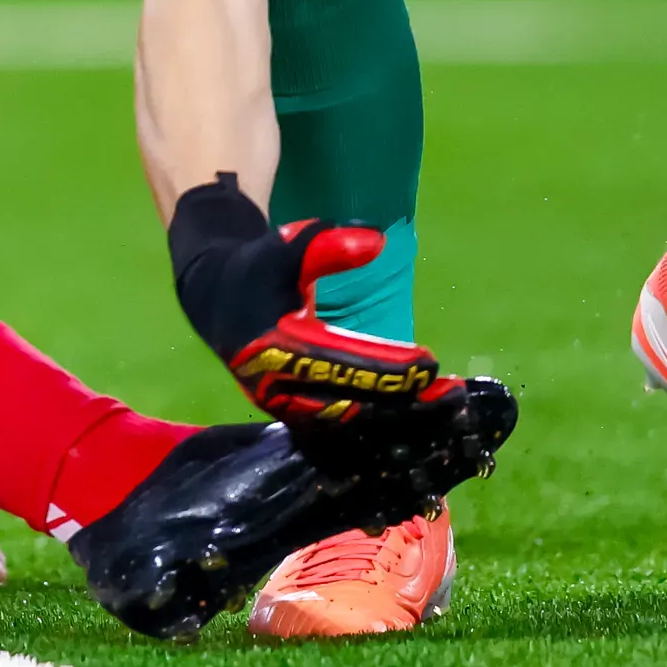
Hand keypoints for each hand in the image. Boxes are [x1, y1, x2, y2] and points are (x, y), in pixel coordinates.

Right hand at [168, 177, 444, 438]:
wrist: (216, 298)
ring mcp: (283, 405)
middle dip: (402, 399)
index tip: (429, 363)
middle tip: (450, 396)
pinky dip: (376, 425)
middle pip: (350, 401)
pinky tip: (412, 420)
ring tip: (442, 410)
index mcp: (275, 344)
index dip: (386, 366)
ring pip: (348, 422)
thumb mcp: (287, 247)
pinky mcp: (291, 414)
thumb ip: (328, 242)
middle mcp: (277, 383)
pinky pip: (340, 427)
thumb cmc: (258, 268)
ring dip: (396, 419)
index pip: (341, 361)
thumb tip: (376, 239)